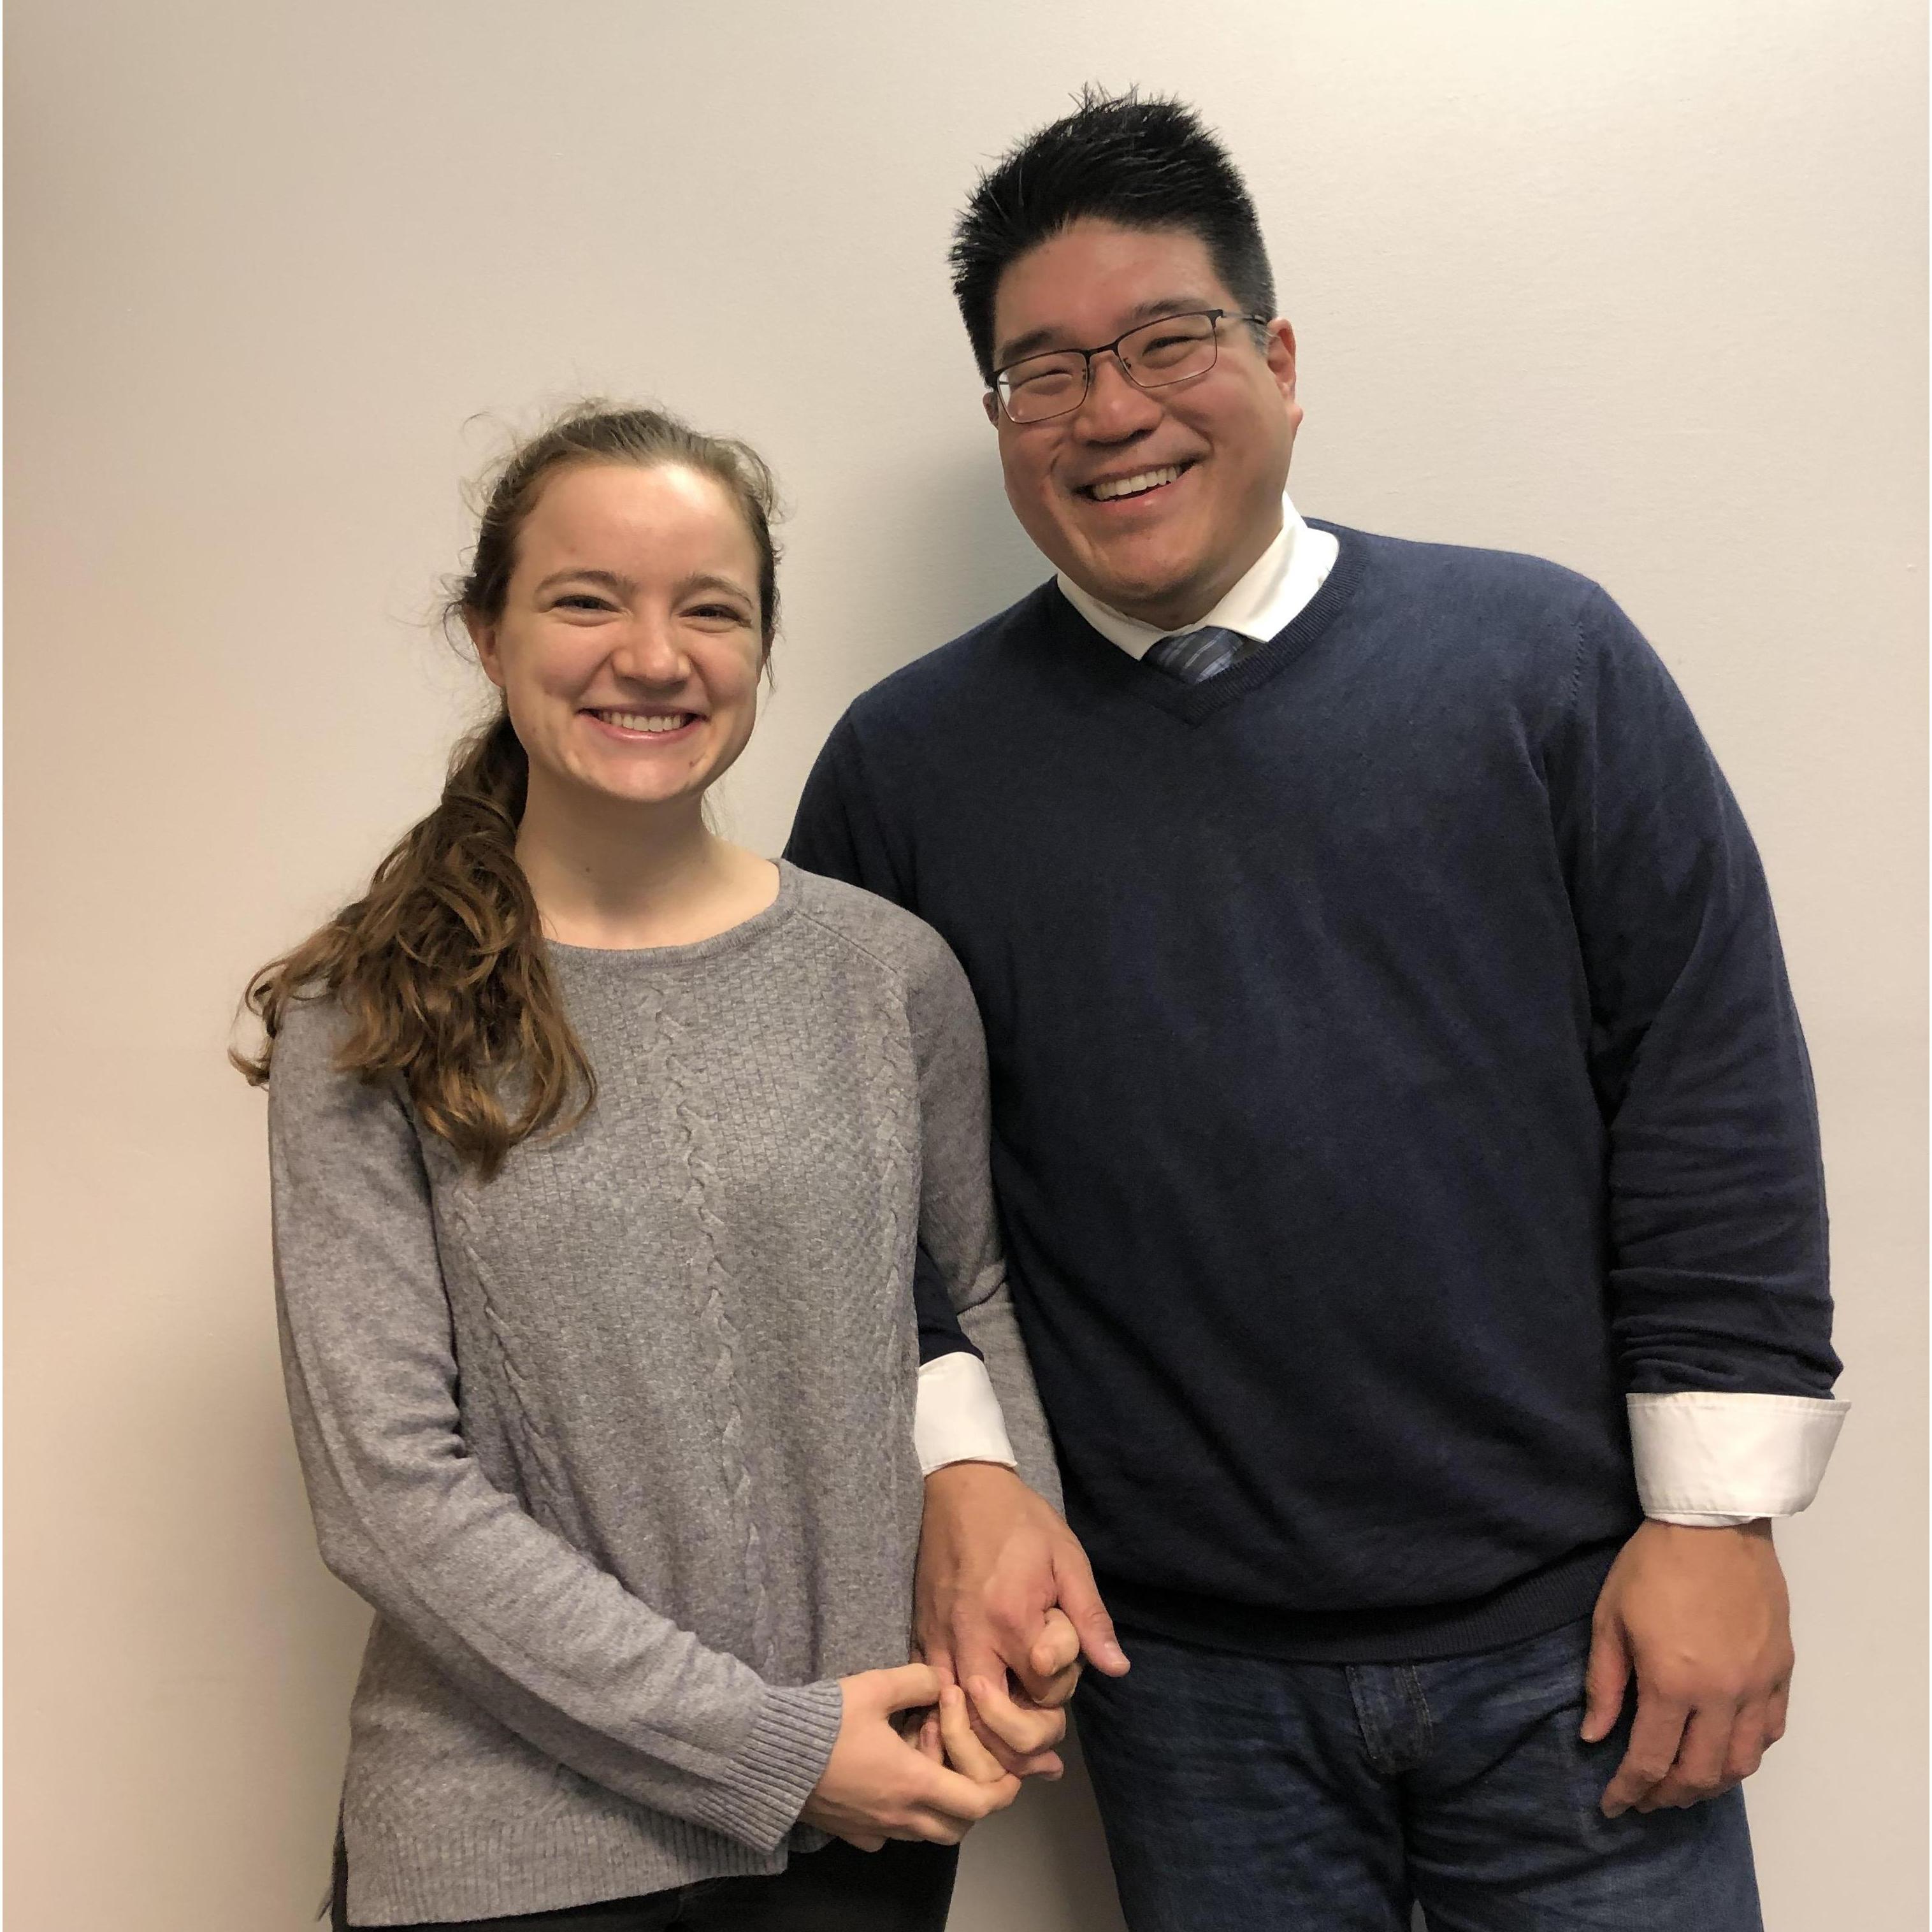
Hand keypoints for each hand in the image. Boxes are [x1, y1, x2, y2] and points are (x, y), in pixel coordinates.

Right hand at [799, 1663, 1020, 1850]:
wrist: (768, 1755)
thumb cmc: (825, 1722)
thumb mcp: (876, 1687)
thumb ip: (918, 1680)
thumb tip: (943, 1680)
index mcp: (913, 1782)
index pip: (979, 1804)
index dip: (1002, 1791)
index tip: (1010, 1772)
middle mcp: (900, 1816)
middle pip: (958, 1827)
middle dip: (974, 1802)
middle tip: (967, 1764)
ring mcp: (875, 1830)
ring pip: (927, 1833)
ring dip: (940, 1806)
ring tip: (925, 1764)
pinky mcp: (852, 1833)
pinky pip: (893, 1835)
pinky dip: (907, 1816)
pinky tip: (893, 1783)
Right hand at [916, 1462, 1128, 1769]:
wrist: (961, 1488)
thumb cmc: (1021, 1521)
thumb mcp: (1068, 1559)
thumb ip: (1090, 1618)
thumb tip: (1116, 1668)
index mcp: (1011, 1618)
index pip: (1041, 1690)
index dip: (1059, 1689)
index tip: (1062, 1665)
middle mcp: (969, 1638)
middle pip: (992, 1722)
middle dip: (1023, 1737)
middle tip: (1042, 1725)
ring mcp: (938, 1640)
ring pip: (954, 1720)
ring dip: (984, 1742)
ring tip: (1009, 1745)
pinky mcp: (919, 1637)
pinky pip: (928, 1698)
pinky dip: (946, 1723)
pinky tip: (967, 1730)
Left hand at [1583, 1519, 1792, 1817]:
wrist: (1713, 1525)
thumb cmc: (1652, 1565)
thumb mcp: (1610, 1619)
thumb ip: (1605, 1684)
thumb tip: (1594, 1736)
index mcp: (1673, 1683)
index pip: (1651, 1760)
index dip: (1629, 1790)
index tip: (1613, 1807)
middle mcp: (1722, 1696)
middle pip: (1701, 1773)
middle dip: (1669, 1796)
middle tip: (1647, 1799)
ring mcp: (1758, 1686)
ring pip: (1742, 1762)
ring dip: (1712, 1784)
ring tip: (1685, 1783)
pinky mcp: (1782, 1671)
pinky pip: (1771, 1731)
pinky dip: (1748, 1752)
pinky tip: (1727, 1750)